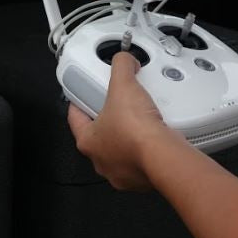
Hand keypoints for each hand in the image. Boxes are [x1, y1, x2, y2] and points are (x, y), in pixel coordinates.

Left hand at [66, 52, 176, 190]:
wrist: (162, 155)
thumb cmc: (135, 131)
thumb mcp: (123, 85)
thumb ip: (121, 66)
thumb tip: (123, 59)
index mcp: (87, 141)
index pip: (75, 118)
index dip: (79, 103)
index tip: (83, 95)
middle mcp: (102, 161)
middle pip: (100, 134)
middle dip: (110, 118)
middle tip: (119, 104)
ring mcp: (122, 172)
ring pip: (121, 149)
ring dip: (129, 135)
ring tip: (140, 118)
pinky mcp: (142, 178)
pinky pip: (142, 159)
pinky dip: (147, 147)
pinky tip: (155, 134)